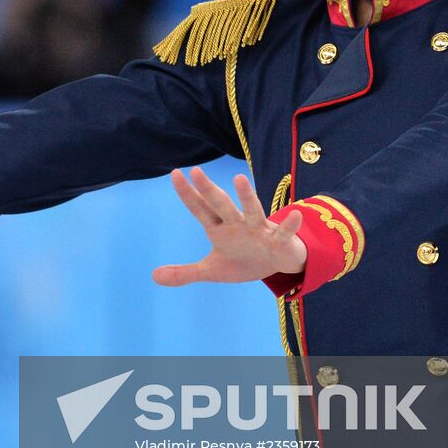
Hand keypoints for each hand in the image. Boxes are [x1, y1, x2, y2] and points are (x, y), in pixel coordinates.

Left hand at [152, 168, 305, 286]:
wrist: (277, 266)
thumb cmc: (243, 261)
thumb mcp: (211, 271)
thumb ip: (185, 272)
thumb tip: (154, 276)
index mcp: (219, 229)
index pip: (199, 209)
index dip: (187, 194)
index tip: (175, 173)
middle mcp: (237, 224)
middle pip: (220, 204)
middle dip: (208, 190)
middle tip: (195, 171)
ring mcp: (258, 230)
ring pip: (252, 211)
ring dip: (246, 196)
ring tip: (239, 179)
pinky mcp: (279, 241)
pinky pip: (284, 233)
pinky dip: (289, 225)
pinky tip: (294, 215)